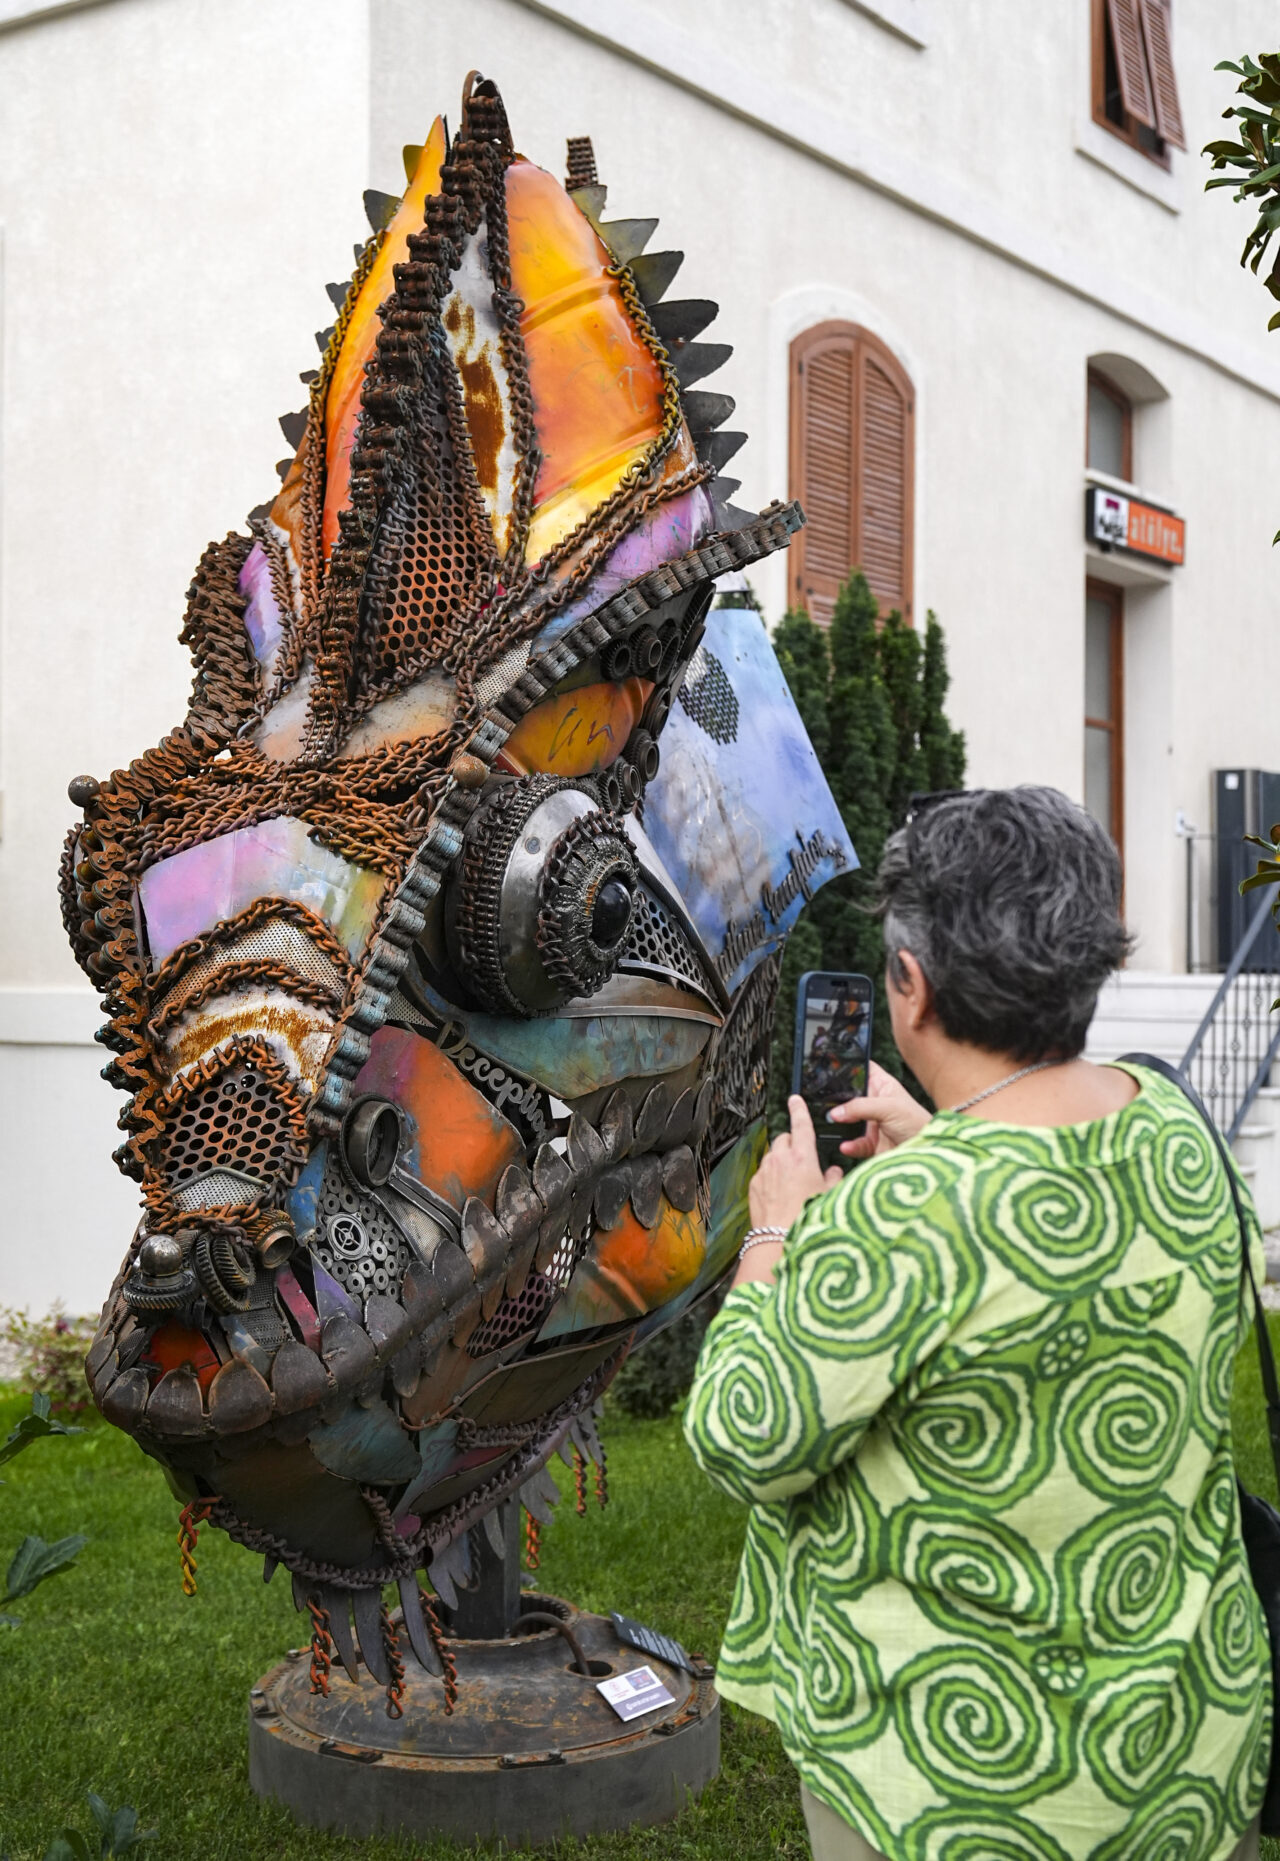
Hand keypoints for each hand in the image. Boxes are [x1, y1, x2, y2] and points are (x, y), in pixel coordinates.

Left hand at [748, 1096, 842, 1232]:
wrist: (780, 1239)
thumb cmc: (808, 1217)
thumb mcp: (829, 1195)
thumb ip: (832, 1178)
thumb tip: (832, 1171)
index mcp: (803, 1157)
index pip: (800, 1124)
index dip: (798, 1109)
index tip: (795, 1100)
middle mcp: (781, 1159)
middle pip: (784, 1138)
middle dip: (792, 1143)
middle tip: (802, 1159)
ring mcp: (764, 1171)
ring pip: (773, 1156)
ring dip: (781, 1161)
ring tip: (792, 1182)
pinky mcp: (754, 1184)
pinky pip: (764, 1172)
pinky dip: (771, 1177)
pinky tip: (780, 1194)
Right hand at [828, 1061, 931, 1159]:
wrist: (927, 1152)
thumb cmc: (918, 1123)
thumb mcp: (889, 1107)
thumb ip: (860, 1107)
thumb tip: (836, 1112)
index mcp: (882, 1086)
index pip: (862, 1070)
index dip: (849, 1067)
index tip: (830, 1069)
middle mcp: (875, 1103)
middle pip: (849, 1097)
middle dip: (837, 1101)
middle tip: (826, 1103)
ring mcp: (872, 1124)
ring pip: (848, 1122)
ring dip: (840, 1125)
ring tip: (834, 1124)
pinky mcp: (871, 1144)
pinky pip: (854, 1143)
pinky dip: (849, 1145)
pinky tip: (847, 1145)